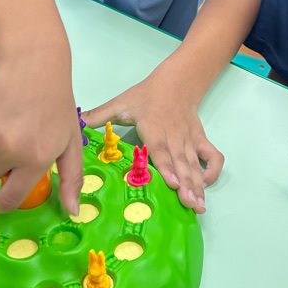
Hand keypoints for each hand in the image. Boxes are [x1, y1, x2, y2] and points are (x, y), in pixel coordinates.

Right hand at [0, 48, 82, 214]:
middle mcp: (7, 150)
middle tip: (10, 144)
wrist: (34, 65)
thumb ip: (72, 178)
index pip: (8, 198)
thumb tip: (72, 212)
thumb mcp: (71, 142)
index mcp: (34, 160)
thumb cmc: (55, 104)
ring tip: (4, 124)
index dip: (0, 203)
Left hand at [83, 75, 223, 213]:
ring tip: (199, 206)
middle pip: (182, 162)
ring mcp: (189, 139)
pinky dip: (212, 170)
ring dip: (198, 185)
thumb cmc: (147, 95)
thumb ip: (99, 116)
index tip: (173, 185)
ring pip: (196, 164)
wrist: (177, 81)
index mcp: (154, 127)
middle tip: (190, 206)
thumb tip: (75, 124)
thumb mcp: (121, 103)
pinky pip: (212, 156)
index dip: (167, 168)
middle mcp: (174, 136)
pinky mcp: (201, 139)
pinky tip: (206, 185)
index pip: (161, 150)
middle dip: (187, 185)